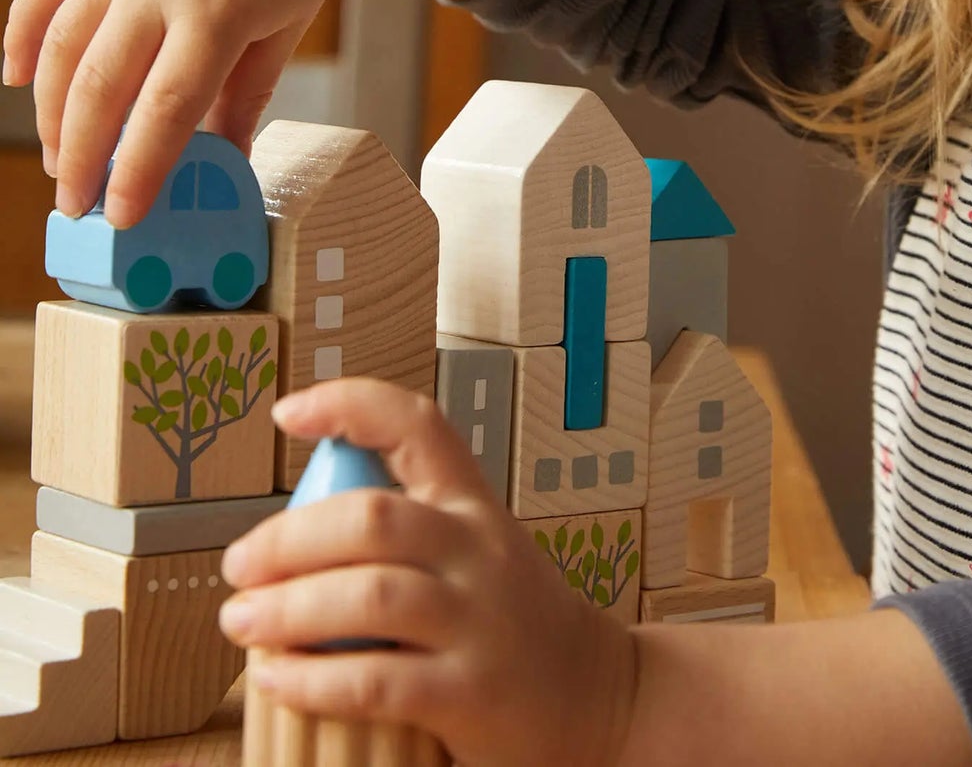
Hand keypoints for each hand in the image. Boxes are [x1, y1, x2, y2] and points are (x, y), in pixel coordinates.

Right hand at [2, 0, 363, 226]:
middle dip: (84, 157)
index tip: (122, 218)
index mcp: (217, 11)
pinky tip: (17, 79)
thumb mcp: (289, 21)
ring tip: (61, 161)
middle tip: (78, 207)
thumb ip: (248, 91)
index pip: (165, 111)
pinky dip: (23, 35)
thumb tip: (223, 158)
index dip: (137, 171)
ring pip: (63, 46)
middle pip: (102, 87)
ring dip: (52, 112)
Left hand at [218, 379, 635, 766]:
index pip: (419, 425)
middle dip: (287, 539)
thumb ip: (411, 536)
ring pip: (369, 595)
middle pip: (374, 518)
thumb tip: (291, 541)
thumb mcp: (478, 555)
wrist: (601, 696)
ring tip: (242, 621)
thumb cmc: (515, 624)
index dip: (351, 405)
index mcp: (475, 506)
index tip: (288, 412)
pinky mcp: (471, 692)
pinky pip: (375, 678)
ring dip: (287, 609)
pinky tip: (277, 678)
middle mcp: (480, 551)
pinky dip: (311, 678)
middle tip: (239, 566)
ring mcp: (480, 620)